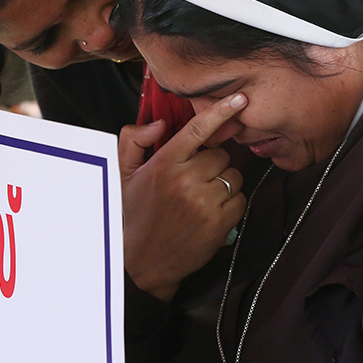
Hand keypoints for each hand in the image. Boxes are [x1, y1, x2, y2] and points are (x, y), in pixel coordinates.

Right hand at [119, 93, 247, 301]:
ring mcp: (204, 202)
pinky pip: (240, 201)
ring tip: (201, 198)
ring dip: (223, 184)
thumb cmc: (132, 215)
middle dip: (213, 164)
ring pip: (233, 177)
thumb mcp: (123, 175)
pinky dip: (231, 205)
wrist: (140, 263)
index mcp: (164, 163)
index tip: (240, 99)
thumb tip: (160, 123)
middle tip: (196, 180)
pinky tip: (211, 213)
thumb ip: (134, 140)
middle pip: (221, 155)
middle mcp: (185, 180)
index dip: (221, 111)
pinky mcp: (218, 224)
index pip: (198, 129)